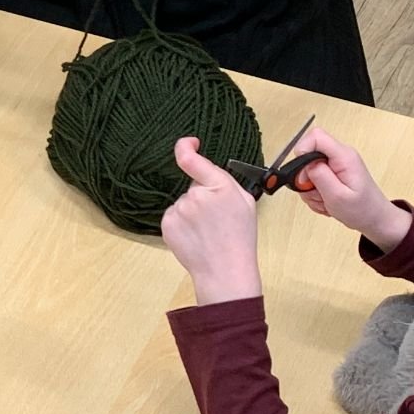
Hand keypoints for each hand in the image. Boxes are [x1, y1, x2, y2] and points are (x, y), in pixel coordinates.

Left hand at [159, 138, 263, 304]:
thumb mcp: (246, 202)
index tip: (189, 143)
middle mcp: (195, 195)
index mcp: (219, 186)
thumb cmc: (239, 238)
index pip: (191, 159)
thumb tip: (207, 170)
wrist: (225, 270)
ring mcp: (179, 210)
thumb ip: (225, 181)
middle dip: (203, 196)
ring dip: (193, 212)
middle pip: (194, 186)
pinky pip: (175, 216)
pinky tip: (196, 236)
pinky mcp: (168, 224)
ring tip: (208, 231)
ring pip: (184, 202)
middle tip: (217, 219)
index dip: (185, 147)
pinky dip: (183, 224)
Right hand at [287, 125, 410, 250]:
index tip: (302, 174)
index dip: (302, 151)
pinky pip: (313, 179)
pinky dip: (315, 192)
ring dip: (310, 189)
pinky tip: (326, 201)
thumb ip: (320, 176)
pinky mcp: (332, 173)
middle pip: (308, 154)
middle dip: (306, 177)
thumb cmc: (363, 210)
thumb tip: (304, 161)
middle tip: (317, 193)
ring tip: (325, 201)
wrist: (375, 219)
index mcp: (344, 156)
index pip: (316, 136)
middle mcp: (340, 156)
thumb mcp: (338, 196)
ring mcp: (336, 164)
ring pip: (308, 169)